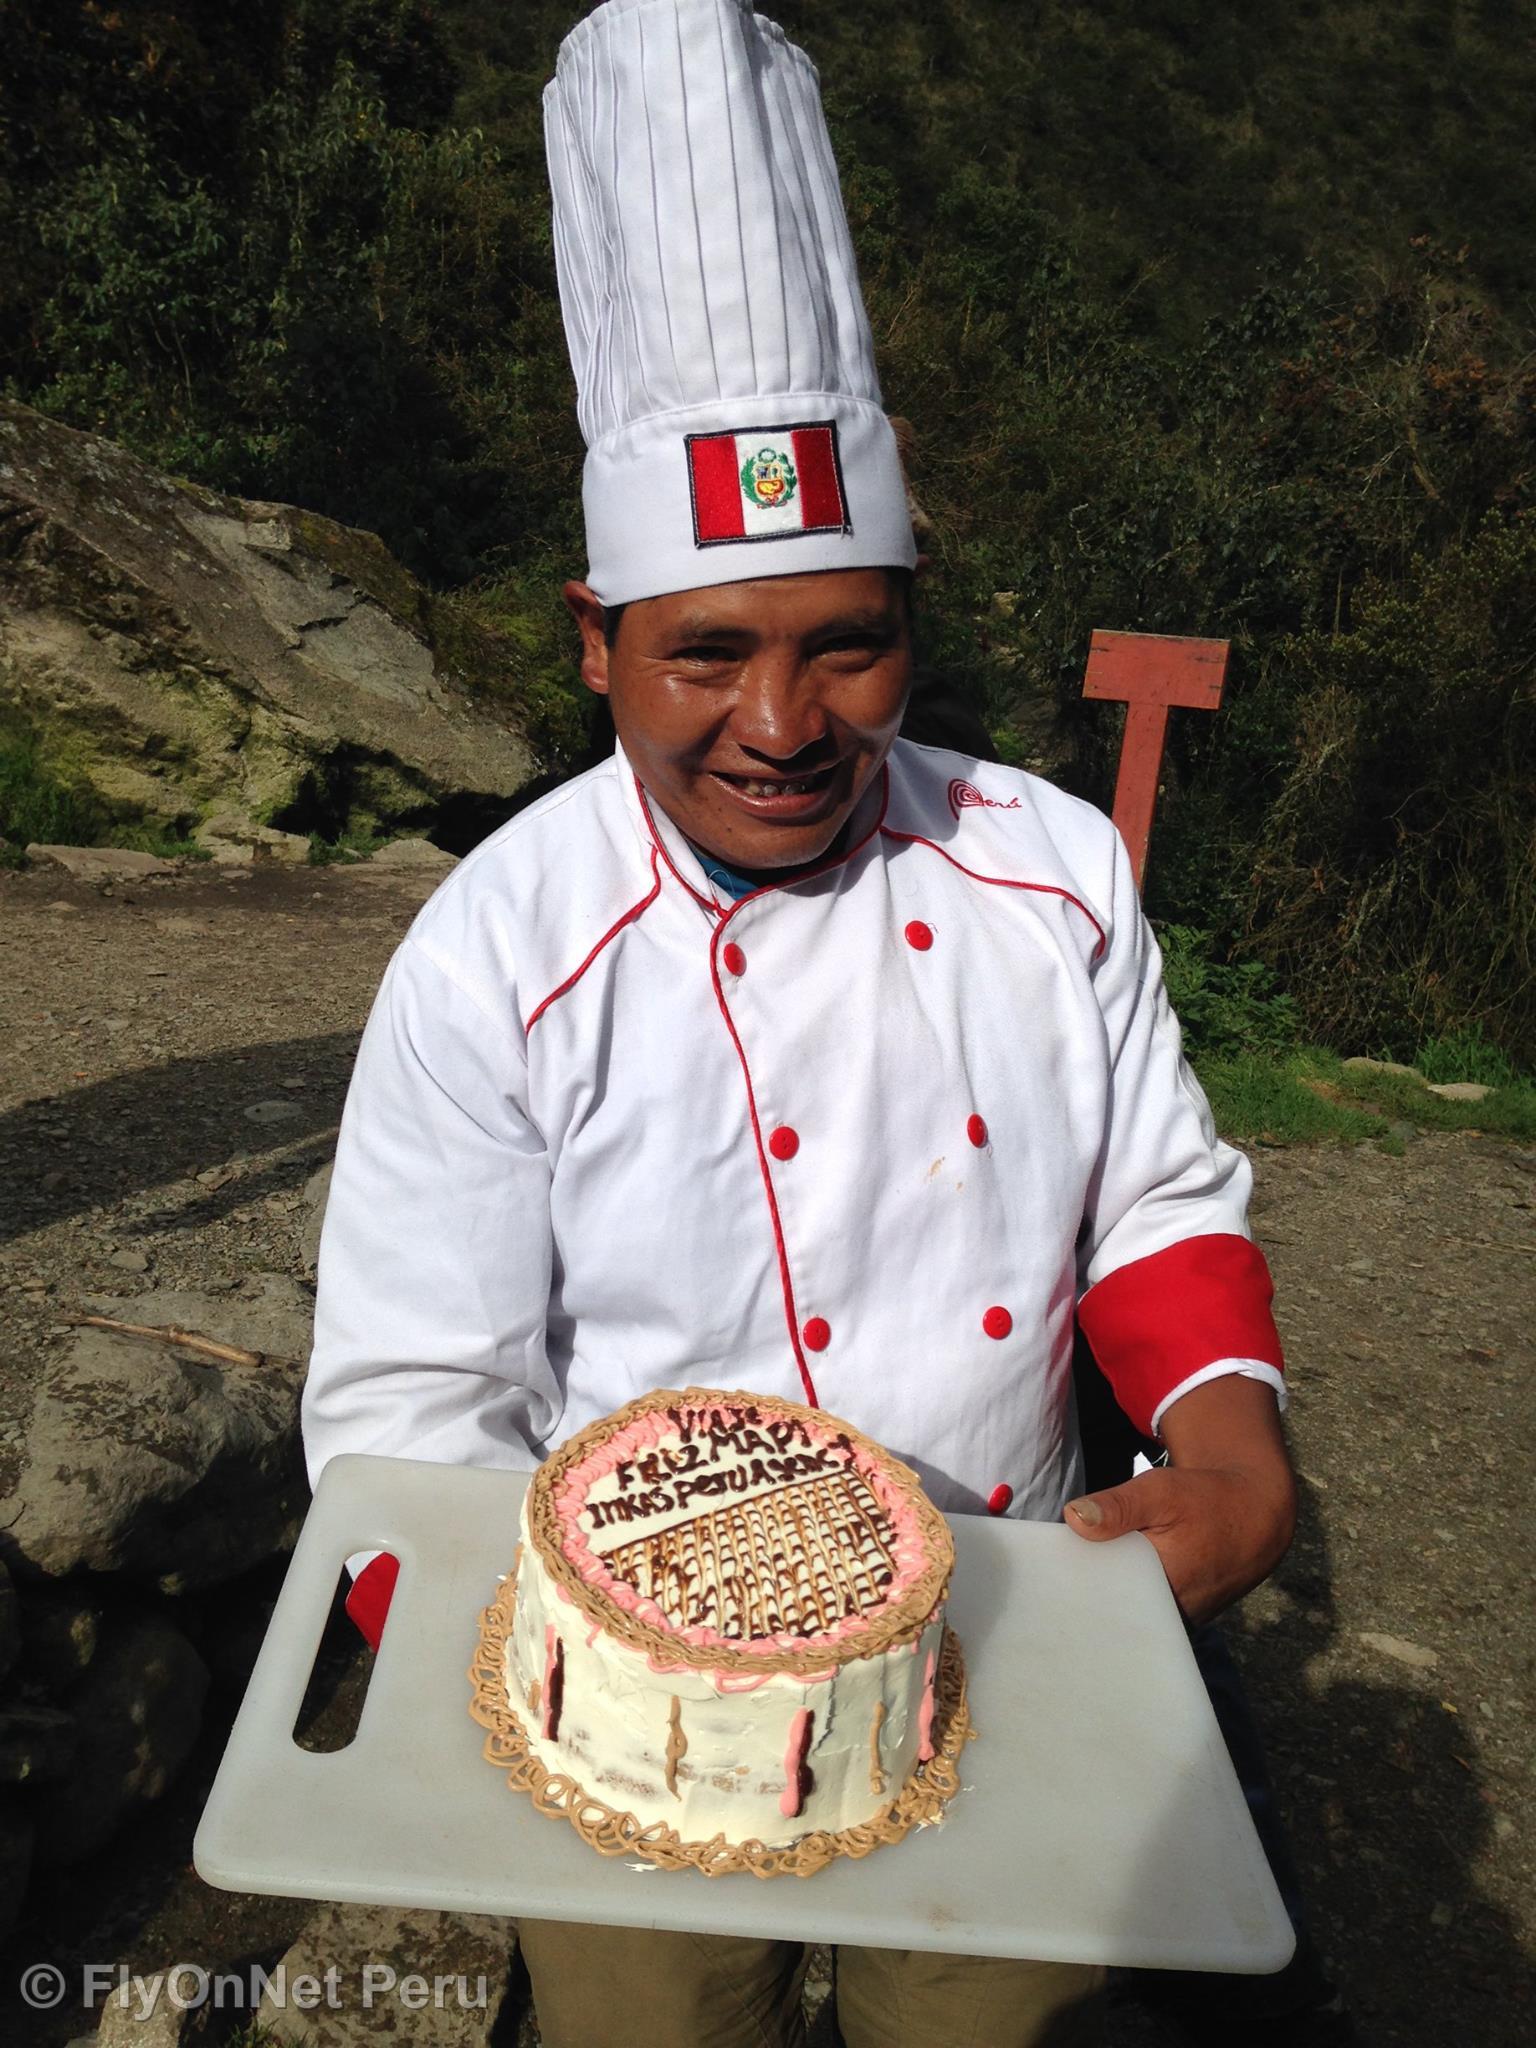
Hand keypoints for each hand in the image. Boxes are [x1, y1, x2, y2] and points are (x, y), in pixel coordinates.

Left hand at [1064, 1375, 1295, 1624]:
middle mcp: (1173, 1617)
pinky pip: (1144, 1613)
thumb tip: (1074, 1519)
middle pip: (1115, 1616)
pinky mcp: (1181, 1615)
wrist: (1253, 1513)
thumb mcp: (1160, 1490)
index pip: (1106, 1608)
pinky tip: (1100, 1581)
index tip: (1044, 1586)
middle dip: (1085, 1601)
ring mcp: (1179, 1620)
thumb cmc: (1206, 1498)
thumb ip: (1118, 1507)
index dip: (1074, 1597)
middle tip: (1046, 1587)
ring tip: (1065, 1588)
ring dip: (1104, 1600)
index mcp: (1164, 1592)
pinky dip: (1123, 1597)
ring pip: (1129, 1616)